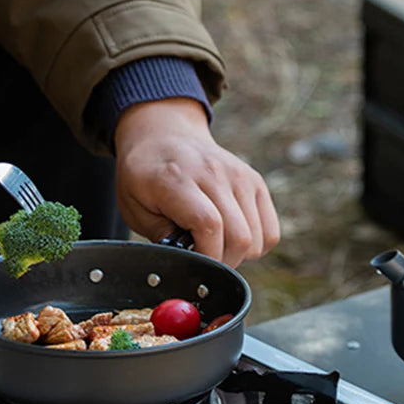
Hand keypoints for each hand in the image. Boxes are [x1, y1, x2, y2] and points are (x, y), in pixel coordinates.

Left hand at [113, 97, 280, 266]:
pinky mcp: (255, 181)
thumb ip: (160, 236)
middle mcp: (214, 173)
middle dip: (222, 263)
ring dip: (239, 256)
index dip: (206, 257)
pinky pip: (270, 231)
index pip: (209, 225)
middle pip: (240, 237)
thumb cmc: (145, 175)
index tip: (193, 268)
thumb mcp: (133, 207)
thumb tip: (186, 263)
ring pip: (258, 238)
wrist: (164, 135)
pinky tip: (232, 238)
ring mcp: (239, 175)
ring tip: (215, 247)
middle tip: (203, 263)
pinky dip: (256, 245)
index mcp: (176, 179)